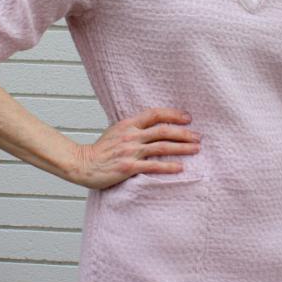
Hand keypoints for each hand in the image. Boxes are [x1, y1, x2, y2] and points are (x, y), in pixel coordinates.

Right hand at [73, 106, 201, 189]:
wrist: (83, 164)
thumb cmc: (100, 150)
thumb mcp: (116, 131)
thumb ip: (134, 128)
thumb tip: (154, 125)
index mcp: (128, 124)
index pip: (155, 114)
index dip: (173, 114)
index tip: (188, 118)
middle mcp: (131, 135)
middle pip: (163, 130)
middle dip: (184, 133)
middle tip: (198, 136)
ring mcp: (130, 151)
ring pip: (161, 146)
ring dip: (181, 148)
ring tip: (196, 149)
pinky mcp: (128, 167)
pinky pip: (153, 166)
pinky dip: (168, 166)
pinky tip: (180, 167)